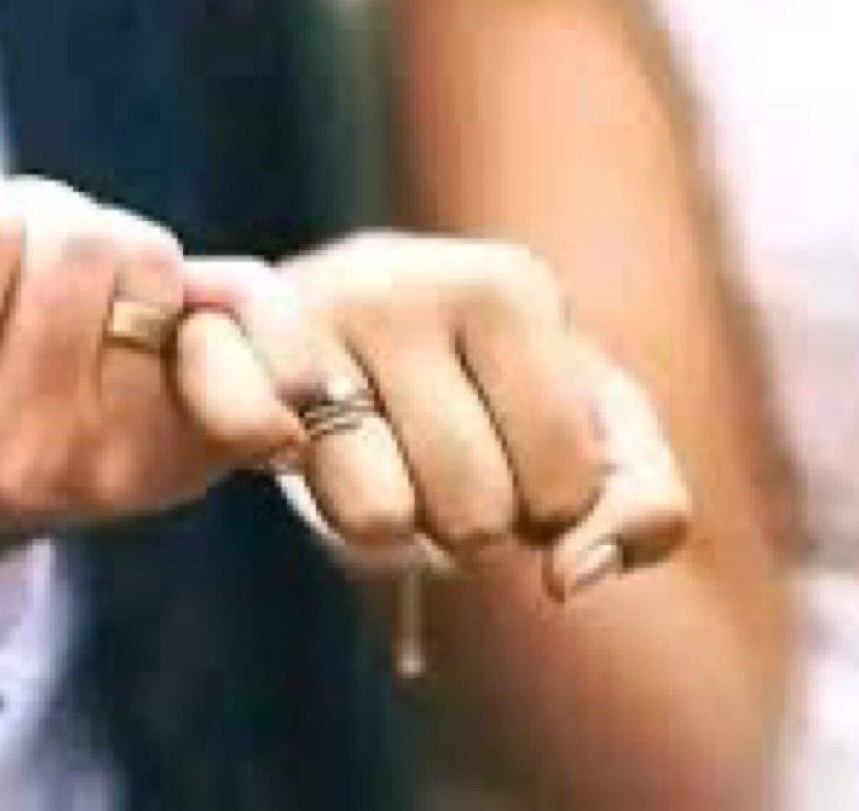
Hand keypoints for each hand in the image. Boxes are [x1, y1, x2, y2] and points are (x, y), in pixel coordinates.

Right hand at [0, 177, 297, 565]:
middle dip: (42, 229)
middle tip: (7, 282)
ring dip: (109, 258)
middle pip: (83, 239)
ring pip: (151, 262)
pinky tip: (172, 323)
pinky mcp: (188, 458)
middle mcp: (21, 452)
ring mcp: (116, 463)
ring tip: (61, 309)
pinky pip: (252, 325)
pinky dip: (227, 297)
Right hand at [182, 233, 688, 596]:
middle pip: (474, 517)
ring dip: (373, 517)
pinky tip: (282, 433)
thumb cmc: (480, 388)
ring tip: (367, 452)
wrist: (325, 328)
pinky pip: (249, 437)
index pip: (563, 491)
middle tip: (430, 458)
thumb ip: (641, 506)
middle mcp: (404, 279)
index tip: (506, 448)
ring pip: (374, 520)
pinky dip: (266, 454)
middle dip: (460, 521)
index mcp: (508, 284)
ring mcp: (304, 307)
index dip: (542, 506)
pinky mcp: (216, 339)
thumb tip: (570, 579)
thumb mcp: (592, 432)